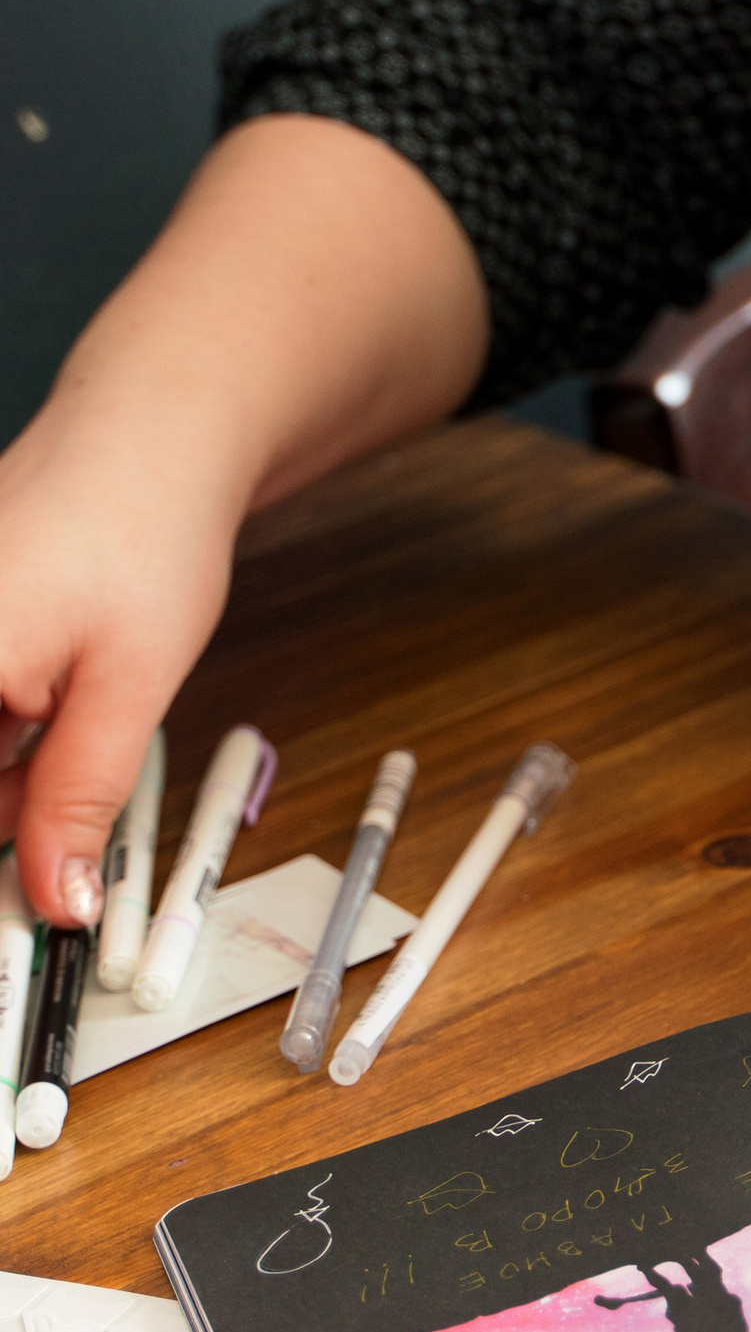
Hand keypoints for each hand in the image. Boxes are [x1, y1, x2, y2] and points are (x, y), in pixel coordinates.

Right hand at [0, 410, 235, 925]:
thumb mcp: (125, 685)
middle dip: (6, 810)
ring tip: (75, 718)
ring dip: (7, 777)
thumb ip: (75, 801)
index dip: (5, 838)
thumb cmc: (143, 528)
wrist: (155, 429)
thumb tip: (55, 900)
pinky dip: (5, 736)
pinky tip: (50, 714)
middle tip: (61, 844)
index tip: (28, 902)